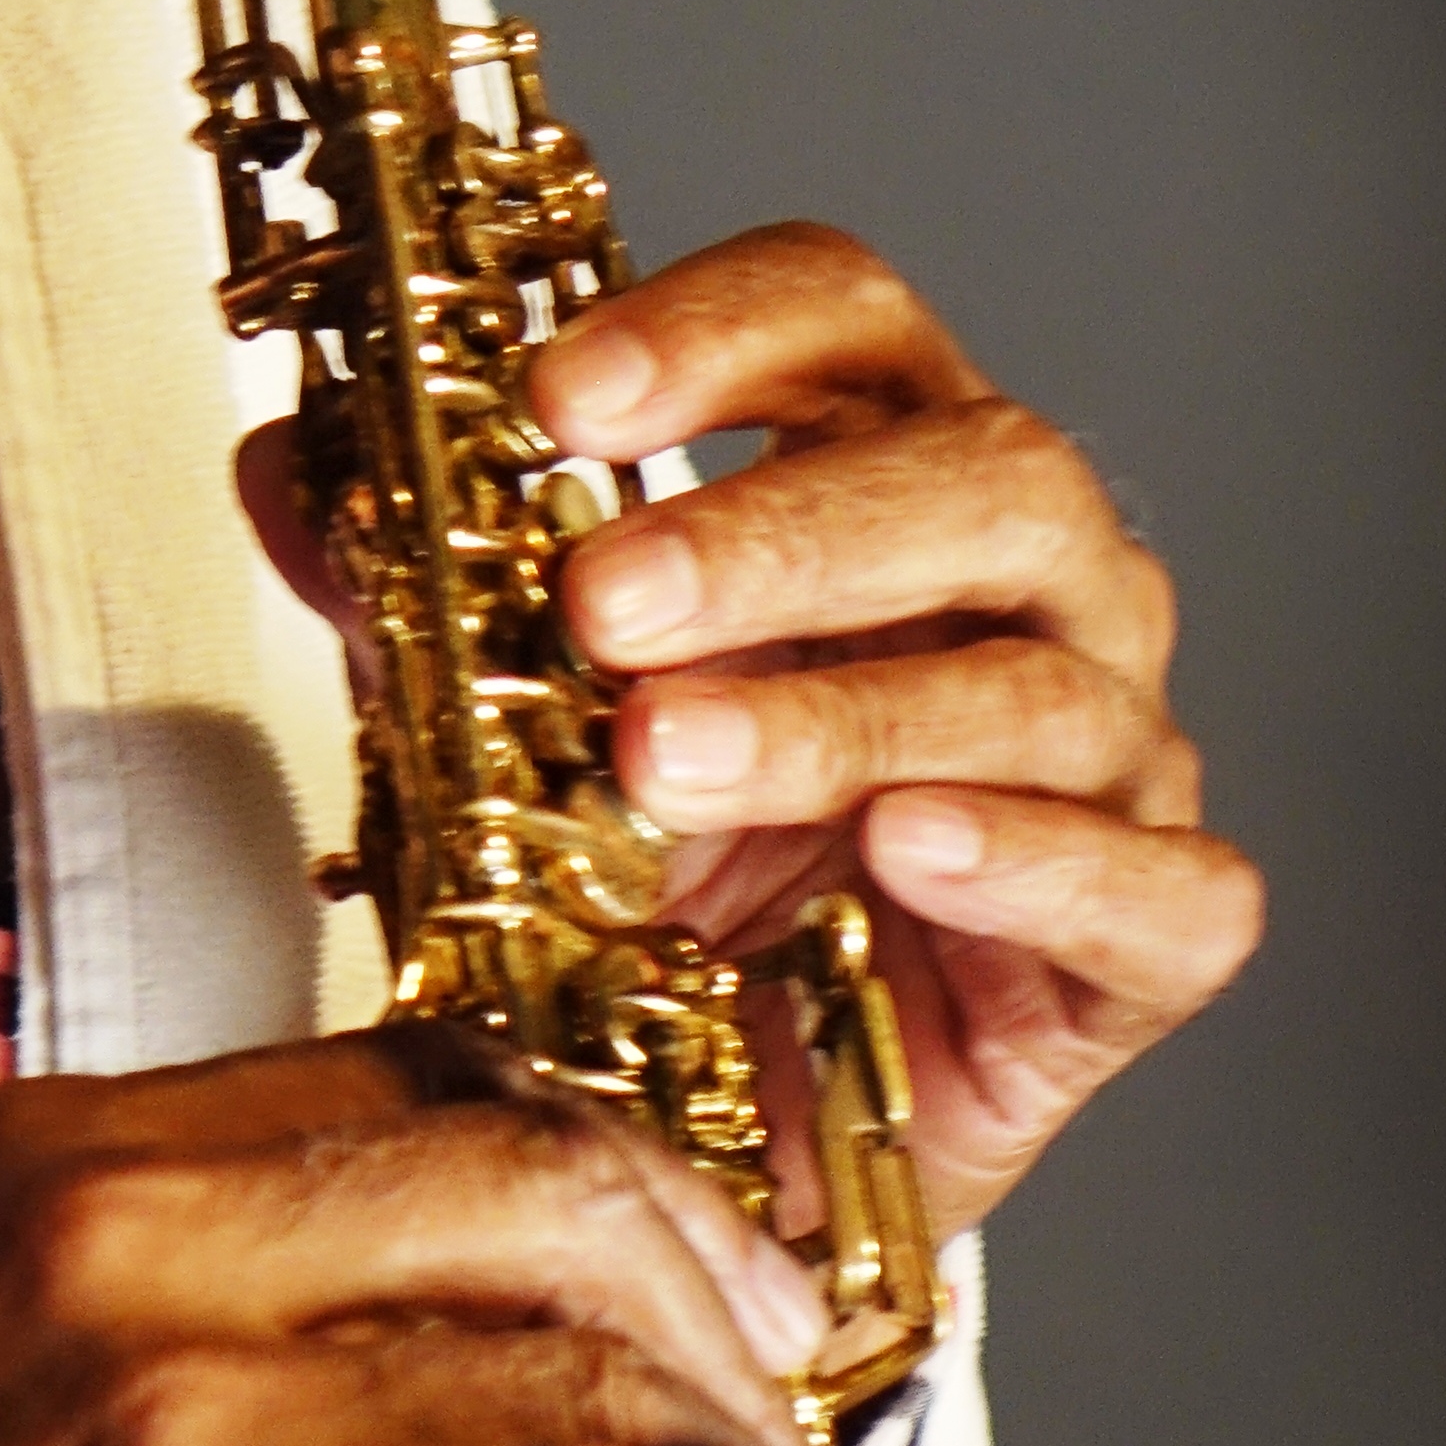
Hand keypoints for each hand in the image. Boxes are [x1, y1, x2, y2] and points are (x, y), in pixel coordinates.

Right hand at [0, 1032, 955, 1445]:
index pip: (415, 1082)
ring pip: (577, 1348)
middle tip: (793, 1393)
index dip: (608, 1170)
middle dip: (719, 1283)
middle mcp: (123, 1233)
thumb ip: (230, 1369)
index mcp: (58, 1157)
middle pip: (536, 1170)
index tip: (700, 1269)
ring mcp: (177, 1407)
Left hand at [523, 221, 1262, 1235]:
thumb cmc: (673, 883)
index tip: (556, 395)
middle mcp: (1039, 582)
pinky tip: (907, 854)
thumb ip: (423, 603)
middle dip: (778, 532)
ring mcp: (1118, 751)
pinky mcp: (1160, 932)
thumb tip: (286, 476)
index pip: (845, 314)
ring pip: (1037, 686)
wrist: (758, 1131)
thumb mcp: (520, 729)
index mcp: (890, 466)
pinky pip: (1157, 885)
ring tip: (669, 758)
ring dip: (837, 713)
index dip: (714, 331)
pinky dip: (1035, 863)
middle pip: (980, 472)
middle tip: (606, 605)